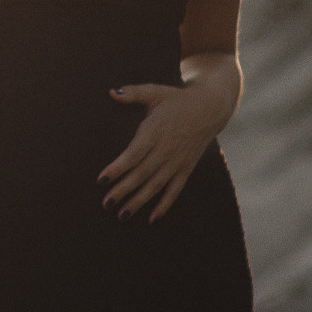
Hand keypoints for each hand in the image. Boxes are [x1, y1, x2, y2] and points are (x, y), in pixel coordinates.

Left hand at [100, 77, 233, 220]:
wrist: (210, 108)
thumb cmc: (176, 99)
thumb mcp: (155, 92)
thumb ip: (133, 93)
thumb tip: (112, 92)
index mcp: (155, 131)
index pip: (133, 154)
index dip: (117, 168)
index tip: (101, 180)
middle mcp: (166, 149)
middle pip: (142, 174)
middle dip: (123, 190)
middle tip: (106, 203)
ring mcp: (177, 161)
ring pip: (156, 185)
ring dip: (139, 201)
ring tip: (122, 215)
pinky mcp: (186, 168)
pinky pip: (175, 190)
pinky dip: (165, 204)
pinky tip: (152, 219)